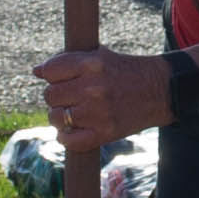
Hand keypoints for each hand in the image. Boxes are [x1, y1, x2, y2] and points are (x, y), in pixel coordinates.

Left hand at [37, 44, 172, 153]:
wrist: (161, 91)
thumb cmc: (127, 71)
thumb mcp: (100, 56)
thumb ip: (69, 61)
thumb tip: (37, 71)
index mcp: (92, 64)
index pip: (50, 71)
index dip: (50, 75)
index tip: (59, 79)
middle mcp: (93, 88)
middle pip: (50, 95)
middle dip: (55, 97)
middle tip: (69, 97)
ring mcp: (98, 112)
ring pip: (56, 118)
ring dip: (59, 117)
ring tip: (72, 113)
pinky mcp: (105, 133)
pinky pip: (69, 141)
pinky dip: (66, 138)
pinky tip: (73, 131)